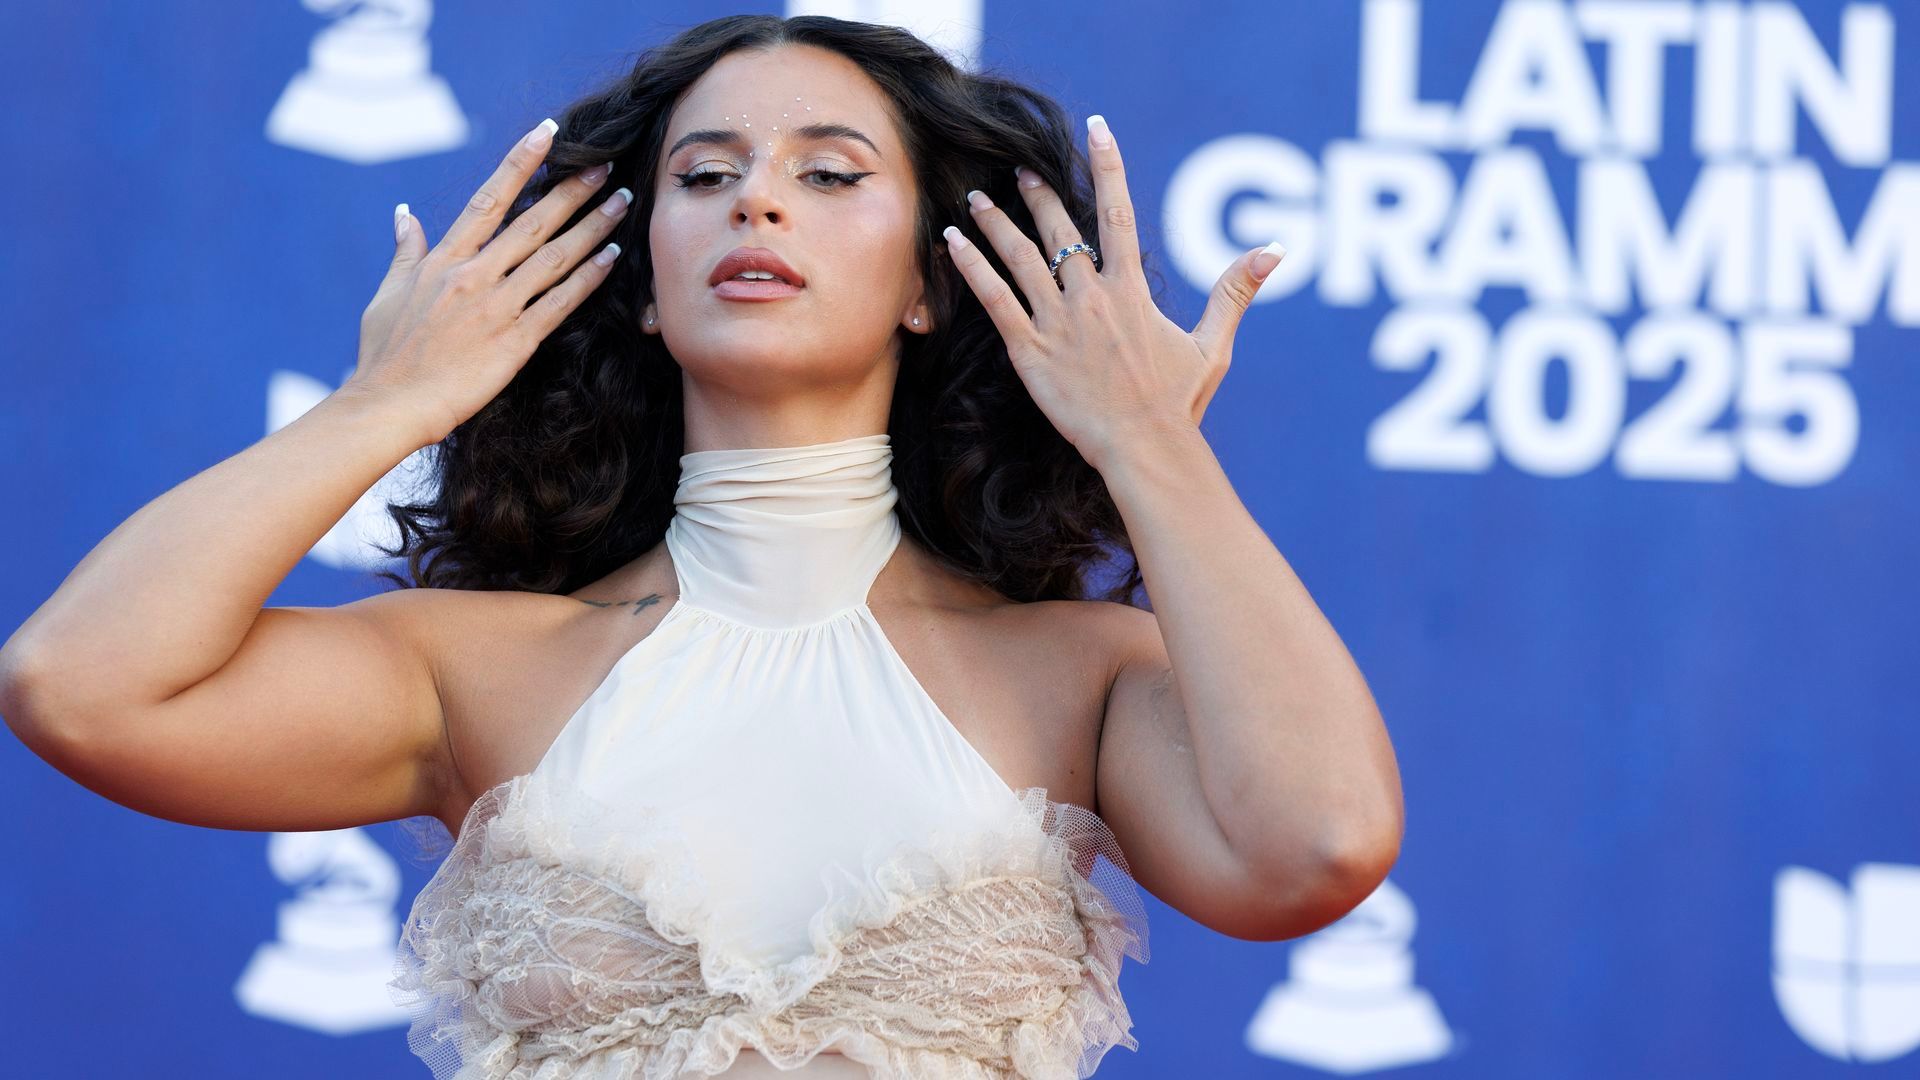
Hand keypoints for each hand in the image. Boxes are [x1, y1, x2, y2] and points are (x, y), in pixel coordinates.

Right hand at [348, 117, 631, 445]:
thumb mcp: (388, 293)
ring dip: (593, 227)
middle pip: (533, 221)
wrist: (389, 404)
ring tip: (623, 203)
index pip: (488, 199)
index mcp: (444, 259)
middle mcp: (475, 275)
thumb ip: (406, 251)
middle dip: (573, 190)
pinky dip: (588, 277)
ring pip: (554, 256)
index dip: (520, 162)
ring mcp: (497, 306)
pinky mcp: (515, 340)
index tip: (547, 134)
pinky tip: (612, 257)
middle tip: (606, 164)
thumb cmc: (385, 354)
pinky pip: (560, 302)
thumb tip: (404, 214)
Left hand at [940, 115, 1285, 469]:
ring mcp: (1057, 322)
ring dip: (997, 222)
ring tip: (978, 196)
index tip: (1097, 129)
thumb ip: (1235, 290)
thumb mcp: (1213, 344)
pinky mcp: (1029, 351)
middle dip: (1039, 195)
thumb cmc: (1178, 402)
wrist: (1143, 448)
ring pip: (1021, 258)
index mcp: (1131, 290)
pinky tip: (953, 241)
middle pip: (1060, 230)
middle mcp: (1091, 297)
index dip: (1108, 166)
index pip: (1119, 212)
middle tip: (1021, 169)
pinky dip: (972, 267)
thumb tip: (1274, 249)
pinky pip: (995, 299)